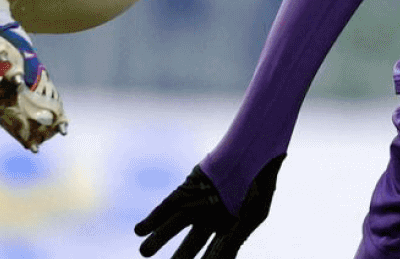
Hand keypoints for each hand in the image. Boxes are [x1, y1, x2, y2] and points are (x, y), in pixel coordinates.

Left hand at [134, 156, 281, 258]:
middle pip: (191, 246)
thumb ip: (233, 241)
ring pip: (174, 227)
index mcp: (229, 229)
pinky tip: (139, 230)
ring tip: (143, 253)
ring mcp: (198, 204)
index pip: (212, 255)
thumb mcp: (253, 216)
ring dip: (158, 240)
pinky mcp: (186, 190)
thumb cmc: (259, 185)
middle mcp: (211, 219)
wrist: (254, 151)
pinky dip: (153, 219)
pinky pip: (167, 207)